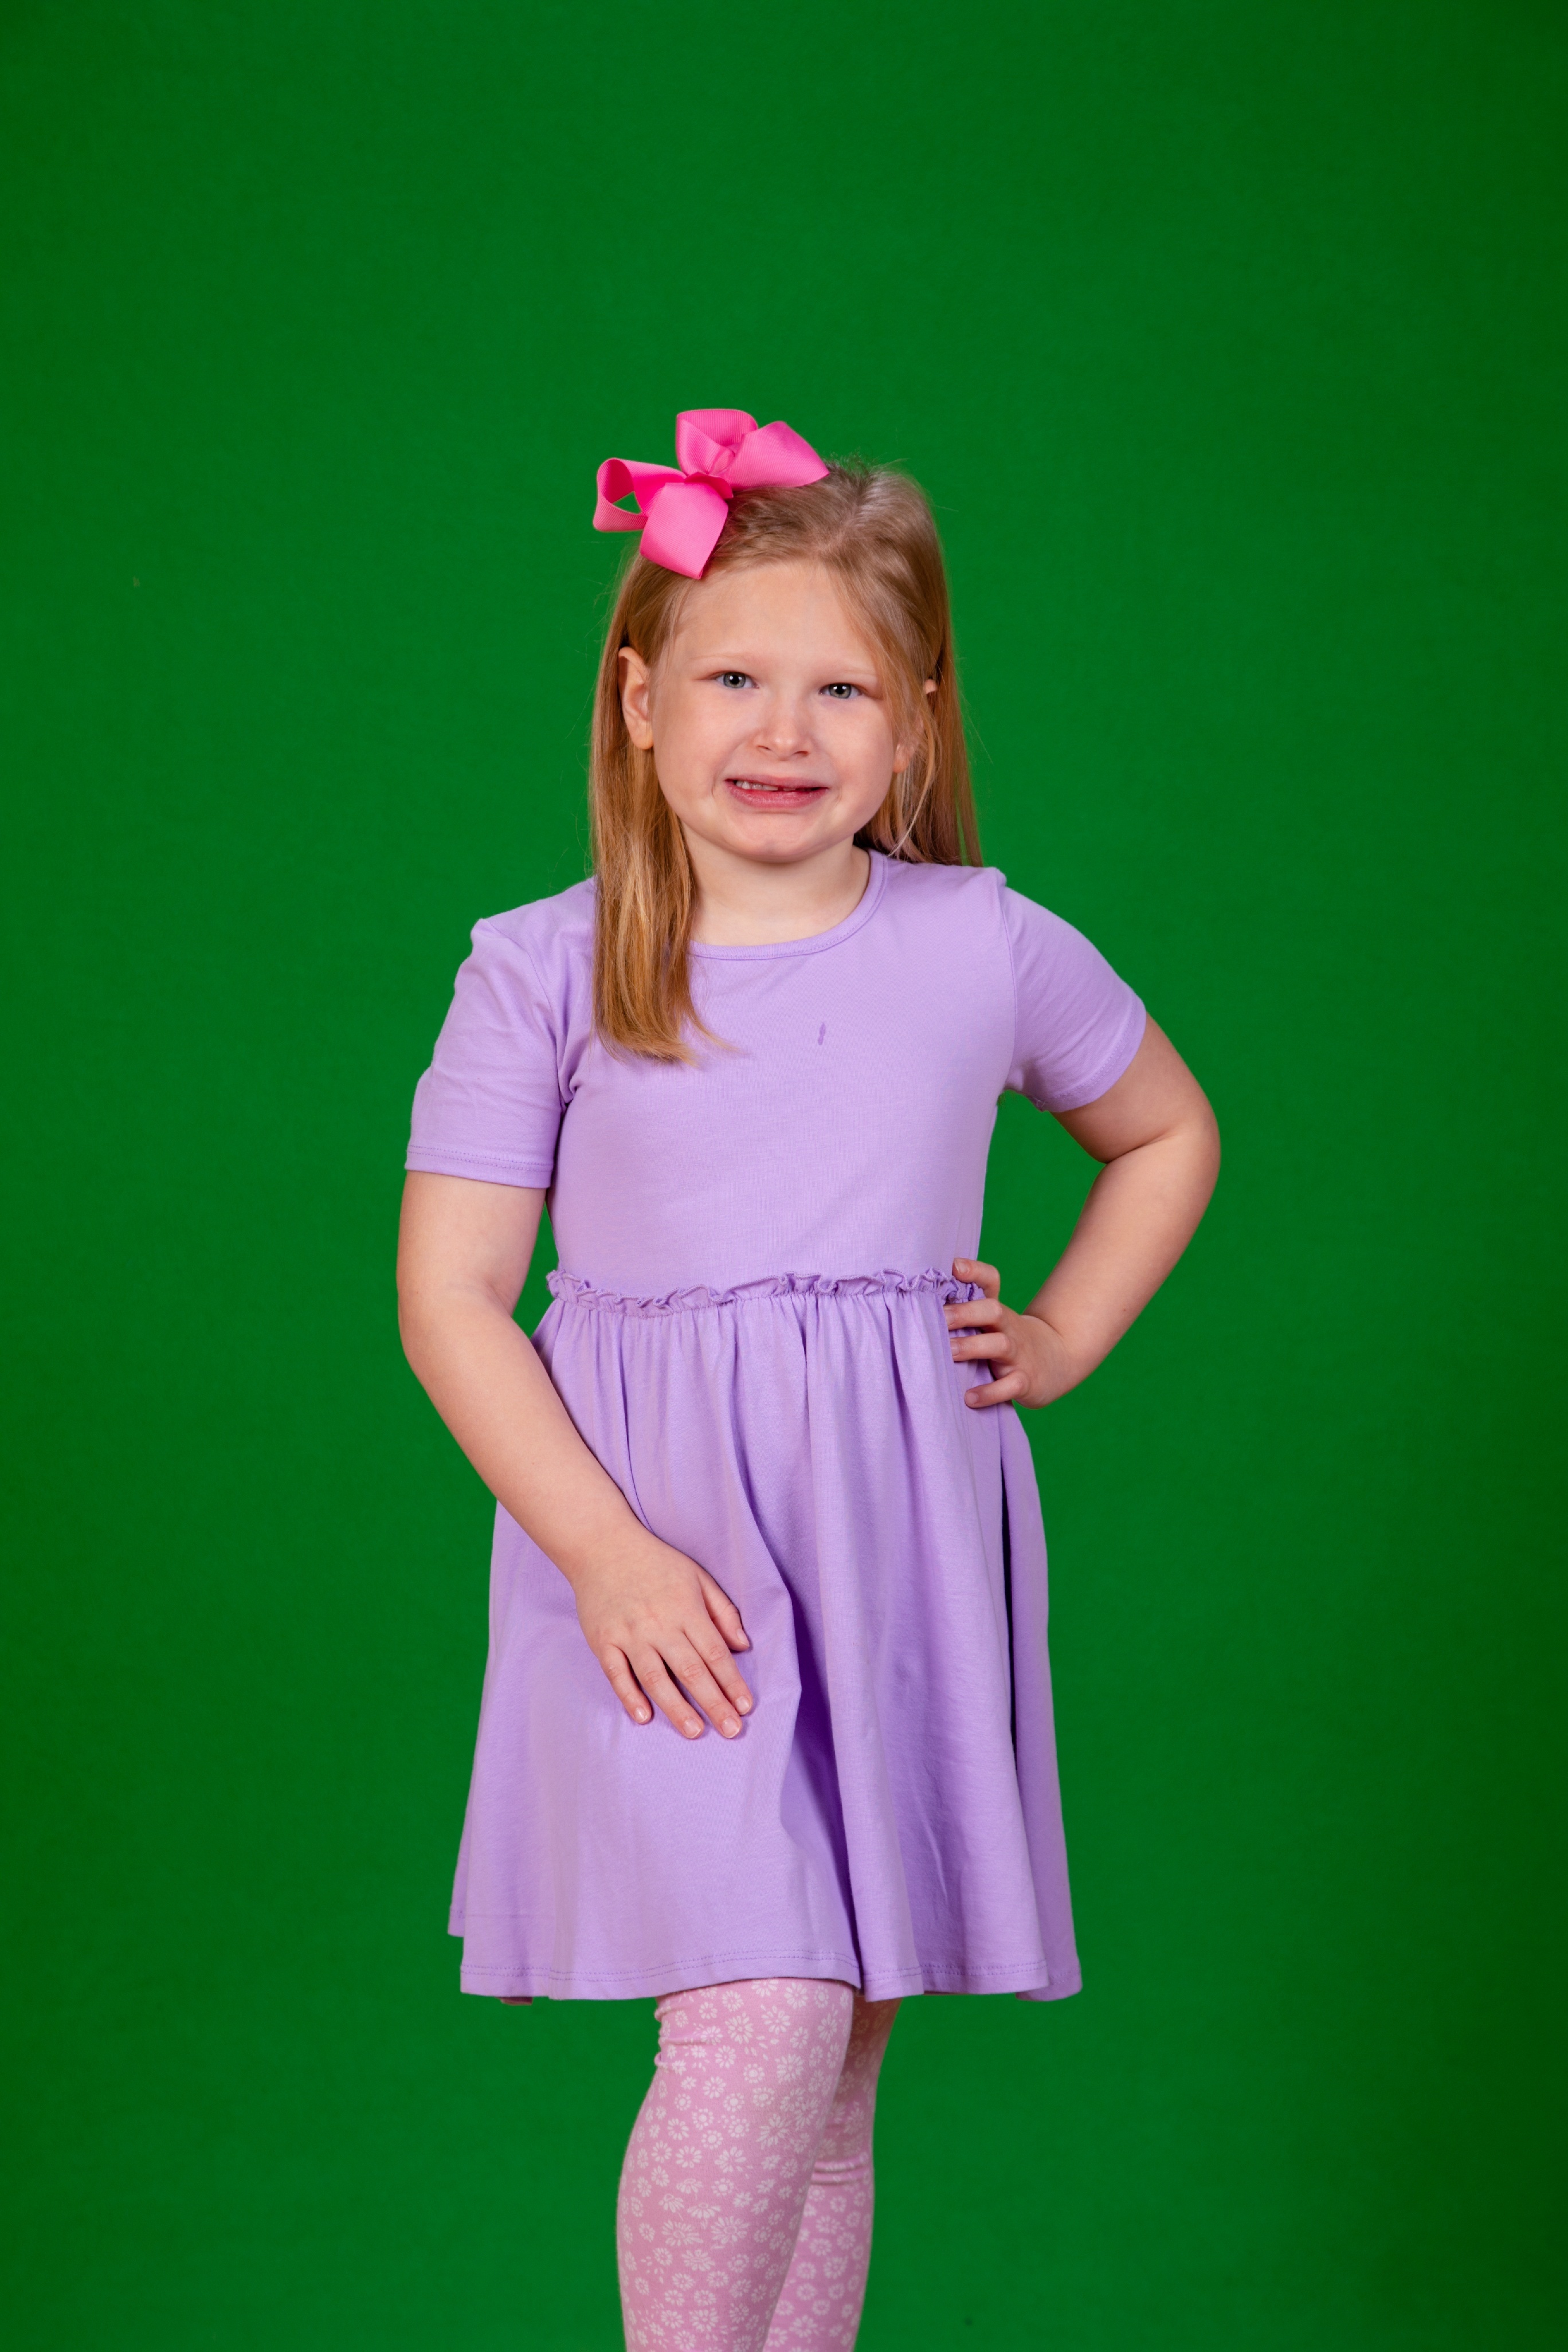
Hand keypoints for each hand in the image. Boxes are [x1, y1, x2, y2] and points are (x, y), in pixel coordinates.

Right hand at [567, 1530, 753, 1738]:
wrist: (602, 1545)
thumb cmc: (656, 1562)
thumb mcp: (697, 1576)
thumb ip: (722, 1611)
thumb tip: (742, 1645)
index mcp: (686, 1607)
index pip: (714, 1652)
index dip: (732, 1681)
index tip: (745, 1706)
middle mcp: (659, 1623)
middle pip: (691, 1670)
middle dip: (714, 1702)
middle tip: (731, 1730)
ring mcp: (629, 1633)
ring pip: (655, 1677)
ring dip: (676, 1707)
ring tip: (695, 1731)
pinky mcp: (603, 1640)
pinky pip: (617, 1674)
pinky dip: (629, 1696)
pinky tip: (644, 1717)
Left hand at [945, 1259, 1078, 1408]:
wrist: (1057, 1360)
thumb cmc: (1009, 1341)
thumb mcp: (992, 1323)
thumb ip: (963, 1314)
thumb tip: (916, 1309)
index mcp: (997, 1311)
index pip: (991, 1281)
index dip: (974, 1271)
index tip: (954, 1266)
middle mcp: (1008, 1327)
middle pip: (992, 1310)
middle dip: (964, 1312)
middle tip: (938, 1318)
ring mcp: (1019, 1354)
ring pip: (1000, 1344)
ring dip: (972, 1347)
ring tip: (949, 1352)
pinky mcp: (1025, 1381)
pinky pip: (1010, 1386)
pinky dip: (990, 1392)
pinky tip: (969, 1398)